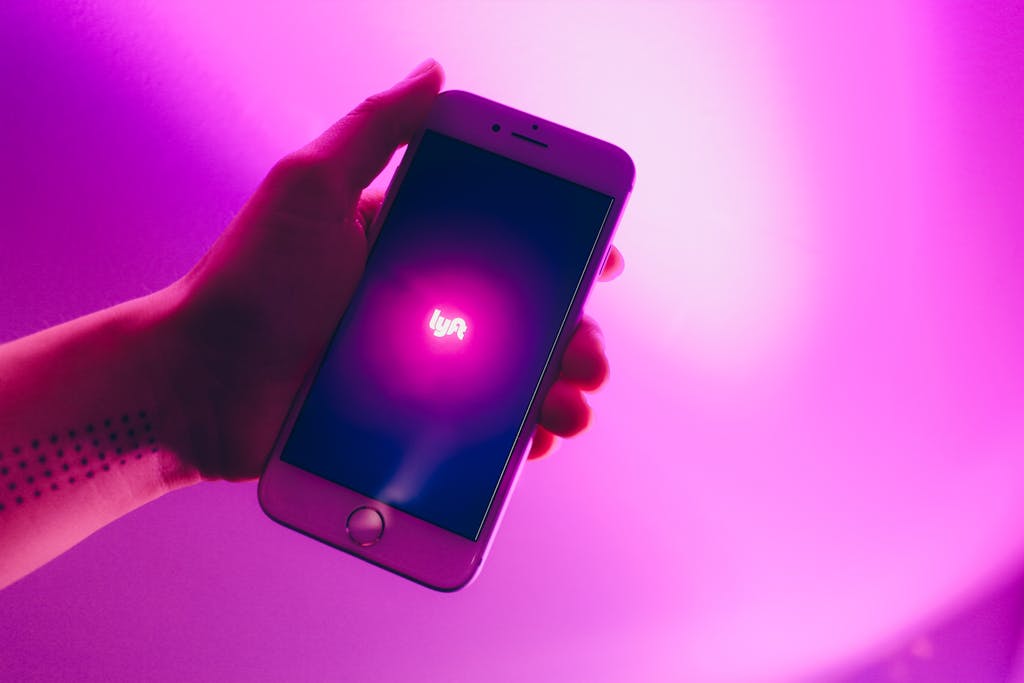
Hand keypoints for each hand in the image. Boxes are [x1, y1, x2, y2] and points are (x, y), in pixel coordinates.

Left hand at [168, 59, 622, 479]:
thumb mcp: (309, 187)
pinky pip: (477, 434)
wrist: (199, 383)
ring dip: (558, 391)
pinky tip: (532, 445)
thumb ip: (374, 130)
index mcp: (413, 246)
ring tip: (573, 407)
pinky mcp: (405, 424)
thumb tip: (435, 72)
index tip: (602, 262)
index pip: (505, 242)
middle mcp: (423, 306)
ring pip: (512, 379)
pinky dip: (514, 441)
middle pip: (524, 318)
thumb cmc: (247, 280)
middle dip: (575, 334)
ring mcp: (418, 370)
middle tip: (591, 354)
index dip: (562, 250)